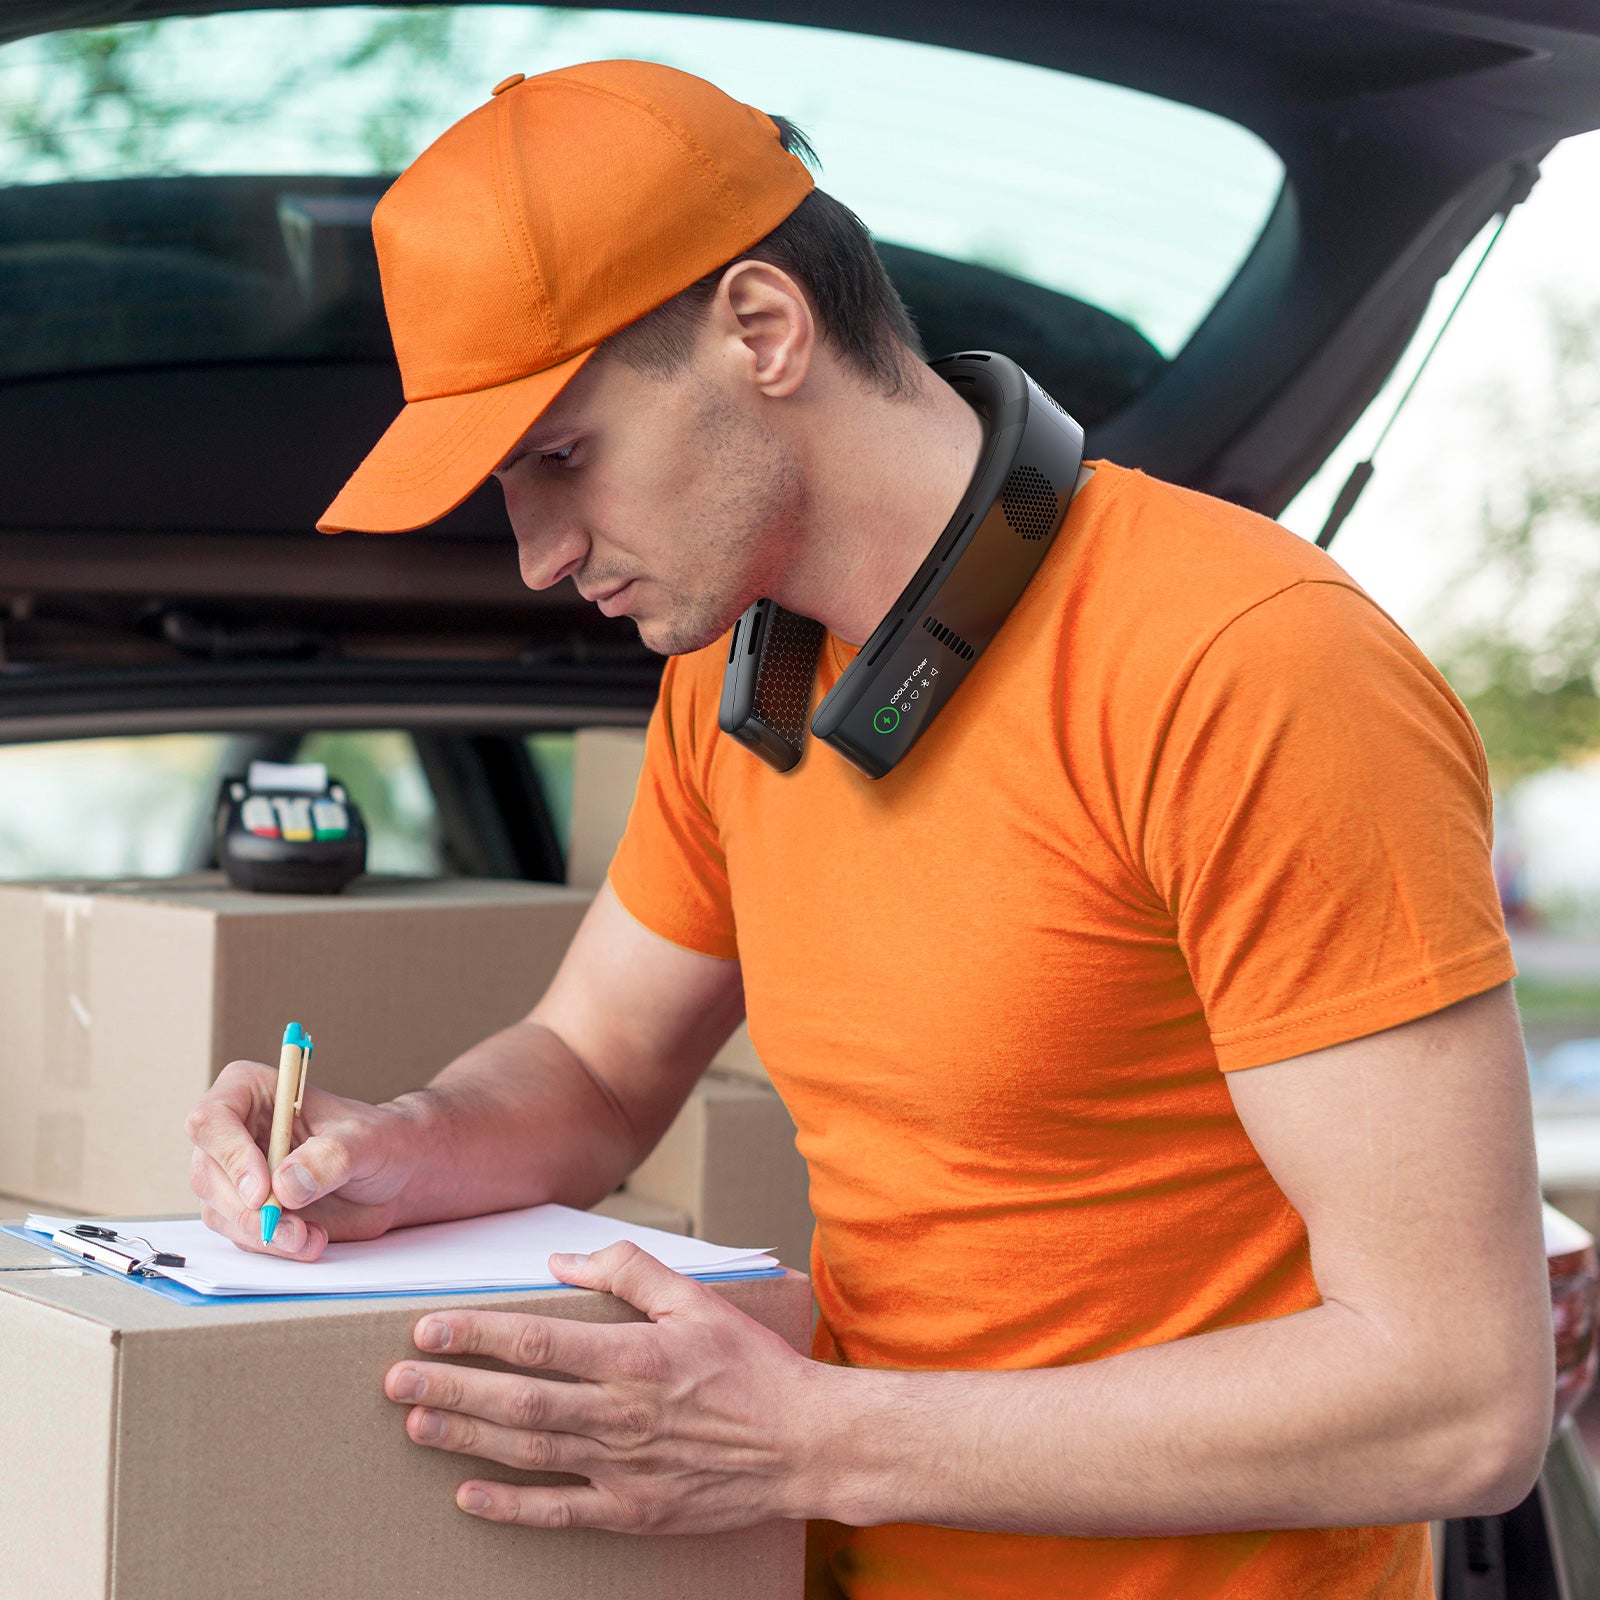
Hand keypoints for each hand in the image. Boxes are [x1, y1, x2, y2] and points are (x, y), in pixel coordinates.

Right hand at [185, 1059, 425, 1259]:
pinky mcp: (246, 1209)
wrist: (394, 1174)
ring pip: (220, 1211)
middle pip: (208, 1174)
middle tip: (292, 1229)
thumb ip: (330, 1157)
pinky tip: (310, 1240)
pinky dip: (272, 1244)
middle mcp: (234, 1131)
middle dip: (248, 1211)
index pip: (211, 1119)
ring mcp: (235, 1173)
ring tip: (310, 1237)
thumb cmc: (379, 1139)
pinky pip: (242, 1234)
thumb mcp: (366, 1141)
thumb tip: (286, 1184)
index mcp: (253, 1091)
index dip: (230, 1155)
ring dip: (263, 1233)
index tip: (262, 1191)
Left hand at [383, 1242, 829, 1532]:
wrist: (803, 1443)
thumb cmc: (751, 1366)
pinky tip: (468, 1494)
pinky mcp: (631, 1509)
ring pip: (527, 1452)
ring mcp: (623, 1468)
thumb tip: (563, 1260)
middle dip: (449, 1389)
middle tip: (396, 1382)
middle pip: (517, 1401)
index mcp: (635, 1356)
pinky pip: (558, 1512)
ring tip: (417, 1425)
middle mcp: (621, 1413)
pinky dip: (508, 1506)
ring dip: (464, 1439)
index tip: (428, 1329)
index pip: (536, 1343)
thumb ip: (630, 1269)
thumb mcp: (698, 1298)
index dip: (476, 1335)